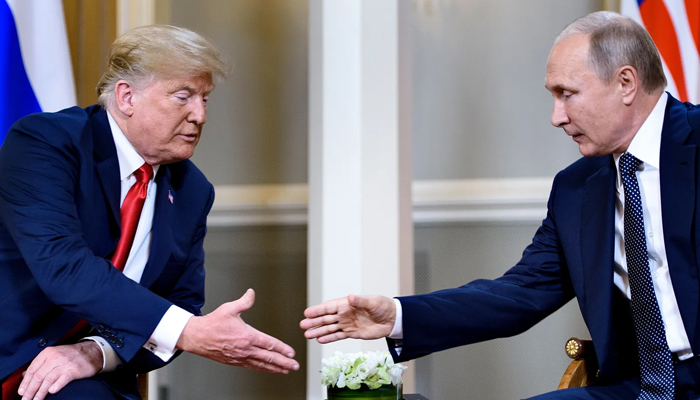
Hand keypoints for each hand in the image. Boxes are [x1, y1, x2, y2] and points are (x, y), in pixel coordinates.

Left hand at [18, 341, 101, 399]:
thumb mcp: (53, 355)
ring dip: (40, 392)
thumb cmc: (71, 355)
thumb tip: (24, 375)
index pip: (32, 369)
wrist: (92, 352)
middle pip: (39, 376)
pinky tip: (52, 391)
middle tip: (26, 399)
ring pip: (48, 379)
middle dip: (30, 390)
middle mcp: (55, 357)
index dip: (25, 382)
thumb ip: (39, 364)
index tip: (21, 392)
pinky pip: (64, 378)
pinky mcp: (75, 370)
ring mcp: (65, 363)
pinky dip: (57, 385)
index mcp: (47, 353)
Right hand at [176, 288, 298, 373]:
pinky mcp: (234, 362)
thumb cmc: (212, 323)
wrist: (196, 337)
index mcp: (247, 336)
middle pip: (269, 357)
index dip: (282, 349)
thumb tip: (251, 293)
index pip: (269, 344)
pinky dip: (262, 369)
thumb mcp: (229, 308)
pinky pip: (252, 367)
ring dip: (275, 368)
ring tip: (285, 370)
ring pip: (261, 365)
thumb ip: (244, 301)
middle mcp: (245, 349)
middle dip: (283, 362)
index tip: (291, 352)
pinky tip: (267, 370)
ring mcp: (240, 357)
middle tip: (294, 365)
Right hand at [300, 294, 395, 343]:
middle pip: (326, 318)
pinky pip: (338, 336)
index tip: (307, 313)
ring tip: (307, 335)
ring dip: (319, 331)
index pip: (329, 307)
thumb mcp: (372, 302)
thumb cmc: (383, 306)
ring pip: (330, 328)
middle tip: (302, 325)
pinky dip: (329, 338)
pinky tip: (320, 340)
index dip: (318, 310)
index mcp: (347, 304)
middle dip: (314, 322)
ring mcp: (347, 324)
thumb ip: (360, 301)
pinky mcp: (352, 333)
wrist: (393, 319)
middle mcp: (345, 314)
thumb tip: (350, 297)